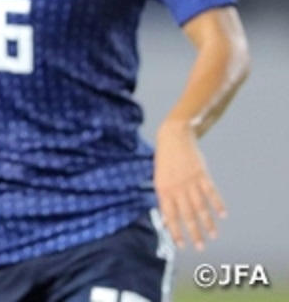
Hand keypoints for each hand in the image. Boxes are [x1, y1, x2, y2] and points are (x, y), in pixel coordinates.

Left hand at [155, 120, 224, 249]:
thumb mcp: (159, 179)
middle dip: (193, 233)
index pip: (169, 215)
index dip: (175, 231)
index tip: (181, 245)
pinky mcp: (202, 174)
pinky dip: (218, 204)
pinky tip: (223, 215)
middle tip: (200, 247)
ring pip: (201, 206)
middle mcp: (176, 187)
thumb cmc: (164, 160)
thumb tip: (165, 220)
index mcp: (163, 189)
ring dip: (208, 223)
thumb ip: (164, 199)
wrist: (173, 135)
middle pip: (187, 215)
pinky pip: (211, 192)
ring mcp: (190, 181)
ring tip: (213, 236)